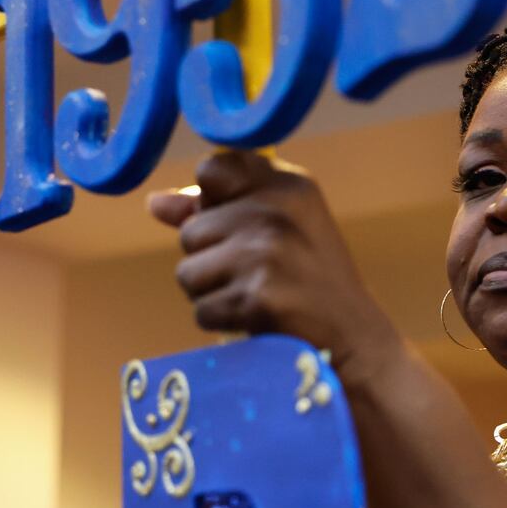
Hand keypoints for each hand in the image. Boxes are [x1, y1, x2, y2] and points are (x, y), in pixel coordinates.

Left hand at [148, 151, 398, 373]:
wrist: (353, 339)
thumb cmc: (309, 281)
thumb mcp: (277, 229)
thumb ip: (216, 208)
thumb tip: (154, 202)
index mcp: (287, 185)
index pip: (212, 168)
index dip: (211, 202)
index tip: (240, 227)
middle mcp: (277, 210)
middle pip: (191, 231)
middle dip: (212, 259)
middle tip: (258, 275)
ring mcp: (267, 253)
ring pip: (188, 272)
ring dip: (213, 294)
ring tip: (256, 297)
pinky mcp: (257, 296)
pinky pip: (202, 310)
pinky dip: (222, 323)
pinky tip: (256, 320)